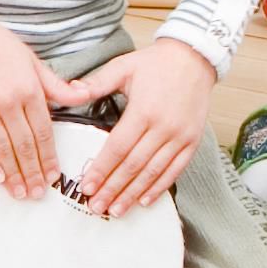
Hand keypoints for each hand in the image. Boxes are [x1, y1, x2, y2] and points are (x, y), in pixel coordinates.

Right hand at [0, 2, 77, 201]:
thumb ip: (56, 85)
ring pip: (2, 150)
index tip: (53, 175)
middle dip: (33, 173)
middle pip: (24, 146)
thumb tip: (83, 95)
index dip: (49, 158)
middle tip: (38, 193)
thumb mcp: (32, 60)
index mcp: (28, 89)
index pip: (43, 132)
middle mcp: (6, 102)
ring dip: (13, 175)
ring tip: (21, 192)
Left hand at [55, 36, 220, 219]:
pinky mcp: (192, 141)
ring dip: (133, 193)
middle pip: (133, 165)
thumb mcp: (123, 66)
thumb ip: (96, 82)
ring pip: (153, 172)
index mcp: (143, 110)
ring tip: (116, 210)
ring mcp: (180, 136)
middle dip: (112, 188)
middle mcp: (163, 127)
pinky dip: (160, 187)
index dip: (101, 169)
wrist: (195, 57)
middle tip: (96, 206)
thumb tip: (71, 91)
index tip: (86, 186)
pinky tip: (145, 201)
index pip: (117, 148)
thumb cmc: (156, 63)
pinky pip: (175, 170)